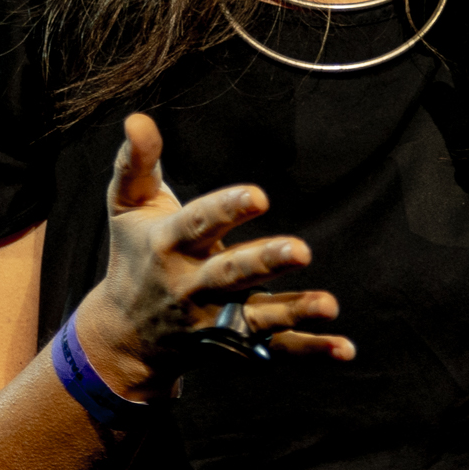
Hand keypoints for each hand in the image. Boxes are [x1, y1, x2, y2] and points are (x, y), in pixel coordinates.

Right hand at [77, 113, 351, 395]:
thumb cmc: (135, 254)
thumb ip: (136, 162)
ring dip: (293, 311)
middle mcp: (191, 284)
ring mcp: (214, 318)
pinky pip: (275, 350)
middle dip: (264, 262)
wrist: (123, 335)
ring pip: (256, 316)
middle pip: (230, 273)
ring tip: (329, 305)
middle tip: (302, 250)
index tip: (259, 196)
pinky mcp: (234, 343)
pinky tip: (345, 348)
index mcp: (168, 244)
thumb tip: (137, 118)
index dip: (227, 210)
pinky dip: (310, 351)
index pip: (198, 224)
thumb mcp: (126, 206)